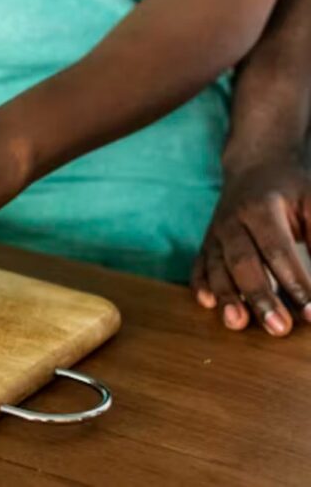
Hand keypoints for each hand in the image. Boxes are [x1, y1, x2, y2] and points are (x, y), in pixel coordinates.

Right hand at [191, 152, 310, 336]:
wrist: (255, 166)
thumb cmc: (292, 189)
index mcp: (261, 209)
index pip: (277, 250)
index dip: (295, 282)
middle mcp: (232, 222)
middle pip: (243, 262)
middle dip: (259, 296)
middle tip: (278, 328)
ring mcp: (215, 233)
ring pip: (216, 267)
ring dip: (226, 297)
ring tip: (237, 323)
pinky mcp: (206, 244)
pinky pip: (199, 266)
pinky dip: (200, 285)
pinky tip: (206, 303)